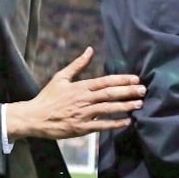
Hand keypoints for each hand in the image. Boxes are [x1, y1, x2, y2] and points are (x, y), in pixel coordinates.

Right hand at [6, 47, 144, 140]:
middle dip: (128, 92)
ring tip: (139, 104)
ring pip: (108, 109)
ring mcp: (83, 114)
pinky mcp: (81, 128)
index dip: (121, 80)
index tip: (135, 79)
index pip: (105, 81)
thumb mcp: (61, 77)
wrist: (35, 117)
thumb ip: (78, 64)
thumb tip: (90, 50)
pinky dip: (115, 123)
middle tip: (143, 90)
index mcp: (80, 87)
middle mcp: (84, 99)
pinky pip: (101, 126)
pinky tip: (127, 121)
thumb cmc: (48, 97)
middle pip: (110, 94)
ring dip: (125, 106)